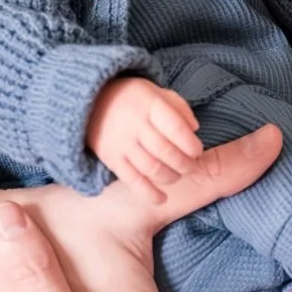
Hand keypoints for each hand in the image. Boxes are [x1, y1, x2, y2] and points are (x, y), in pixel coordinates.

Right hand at [87, 76, 203, 189]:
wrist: (93, 103)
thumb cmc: (133, 98)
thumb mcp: (156, 92)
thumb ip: (178, 107)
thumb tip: (195, 129)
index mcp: (150, 104)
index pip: (176, 128)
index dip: (191, 144)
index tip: (197, 152)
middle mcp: (135, 124)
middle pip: (165, 151)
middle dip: (184, 164)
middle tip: (192, 168)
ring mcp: (122, 143)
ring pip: (151, 168)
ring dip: (170, 177)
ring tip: (177, 176)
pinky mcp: (112, 160)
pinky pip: (132, 181)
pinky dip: (149, 193)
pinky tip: (162, 199)